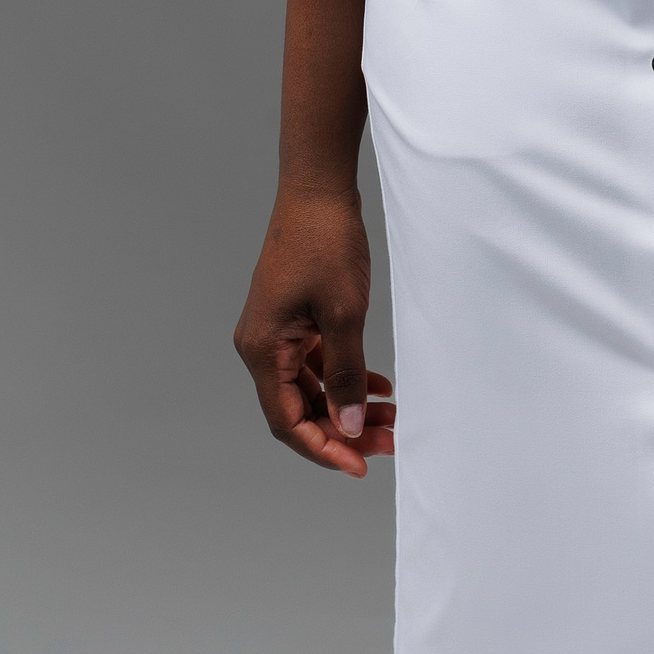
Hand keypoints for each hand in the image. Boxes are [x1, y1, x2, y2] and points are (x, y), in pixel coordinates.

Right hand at [234, 186, 395, 476]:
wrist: (318, 188)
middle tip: (389, 441)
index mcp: (262, 349)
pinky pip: (316, 363)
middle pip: (299, 409)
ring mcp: (277, 332)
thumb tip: (348, 427)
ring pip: (311, 387)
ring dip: (348, 405)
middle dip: (342, 430)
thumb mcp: (343, 313)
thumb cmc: (325, 242)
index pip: (287, 420)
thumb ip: (345, 374)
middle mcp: (261, 346)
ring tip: (392, 416)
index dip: (322, 449)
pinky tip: (379, 385)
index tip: (360, 465)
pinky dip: (346, 376)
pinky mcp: (293, 319)